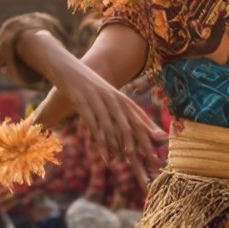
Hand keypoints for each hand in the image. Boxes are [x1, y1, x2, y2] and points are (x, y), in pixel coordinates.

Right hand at [52, 65, 163, 186]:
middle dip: (142, 144)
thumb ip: (121, 112)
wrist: (65, 66)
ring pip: (112, 125)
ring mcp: (97, 100)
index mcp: (121, 98)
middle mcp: (113, 99)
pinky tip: (101, 151)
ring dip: (119, 144)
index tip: (163, 146)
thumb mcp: (107, 97)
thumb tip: (134, 129)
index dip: (151, 132)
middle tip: (151, 161)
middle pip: (131, 124)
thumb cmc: (88, 86)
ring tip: (125, 160)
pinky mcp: (81, 101)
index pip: (140, 117)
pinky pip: (92, 123)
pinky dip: (98, 139)